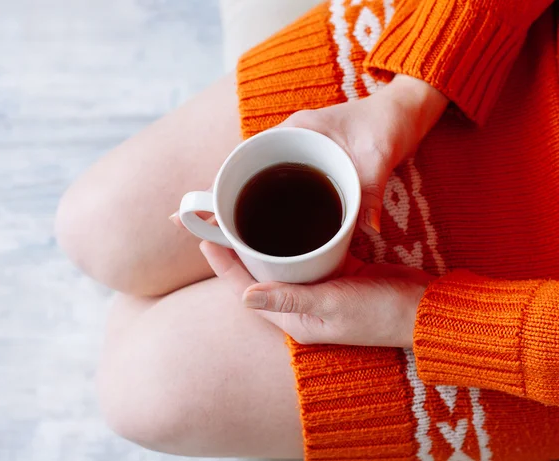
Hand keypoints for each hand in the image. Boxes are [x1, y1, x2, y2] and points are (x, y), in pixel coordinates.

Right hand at [170, 75, 446, 233]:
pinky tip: (274, 234)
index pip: (244, 158)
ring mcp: (297, 153)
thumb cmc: (387, 125)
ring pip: (262, 184)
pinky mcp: (310, 166)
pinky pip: (283, 188)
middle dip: (227, 202)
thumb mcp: (377, 156)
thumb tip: (368, 231)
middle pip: (246, 175)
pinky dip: (274, 208)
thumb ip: (370, 192)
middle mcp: (288, 142)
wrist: (404, 113)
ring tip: (235, 240)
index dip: (220, 185)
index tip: (202, 211)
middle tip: (213, 234)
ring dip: (248, 207)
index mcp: (294, 132)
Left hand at [200, 241, 434, 346]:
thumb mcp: (334, 304)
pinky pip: (304, 255)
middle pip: (258, 275)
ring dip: (260, 243)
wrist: (422, 310)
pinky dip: (290, 239)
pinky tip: (282, 219)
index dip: (223, 266)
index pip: (246, 290)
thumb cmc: (380, 313)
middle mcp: (299, 305)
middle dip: (236, 252)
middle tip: (218, 222)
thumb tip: (244, 296)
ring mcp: (316, 289)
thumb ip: (290, 298)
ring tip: (241, 216)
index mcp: (293, 318)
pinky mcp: (334, 274)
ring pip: (279, 263)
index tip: (204, 238)